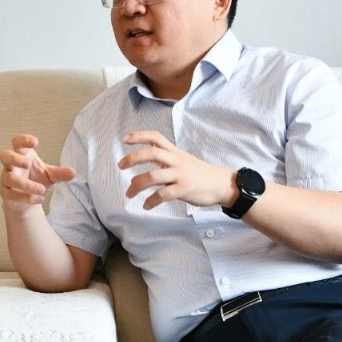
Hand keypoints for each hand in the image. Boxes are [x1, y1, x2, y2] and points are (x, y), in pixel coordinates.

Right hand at [0, 135, 75, 213]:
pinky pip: (11, 194)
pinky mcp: (5, 193)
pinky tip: (39, 199)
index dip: (23, 140)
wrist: (26, 200)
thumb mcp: (50, 175)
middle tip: (28, 164)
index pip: (17, 142)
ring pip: (10, 178)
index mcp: (22, 155)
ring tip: (42, 189)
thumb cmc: (36, 180)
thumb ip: (60, 173)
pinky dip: (26, 197)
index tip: (35, 142)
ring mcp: (6, 179)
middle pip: (5, 156)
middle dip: (15, 159)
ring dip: (26, 184)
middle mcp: (11, 165)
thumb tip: (73, 172)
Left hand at [119, 131, 234, 210]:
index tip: (125, 139)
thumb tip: (142, 163)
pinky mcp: (184, 189)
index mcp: (175, 152)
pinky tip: (146, 205)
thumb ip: (165, 159)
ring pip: (153, 177)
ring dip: (137, 185)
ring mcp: (180, 175)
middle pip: (151, 154)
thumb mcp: (183, 160)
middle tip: (120, 166)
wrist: (221, 184)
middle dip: (133, 158)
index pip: (156, 137)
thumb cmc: (200, 173)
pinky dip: (151, 201)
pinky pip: (162, 195)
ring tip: (129, 194)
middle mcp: (176, 161)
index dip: (139, 136)